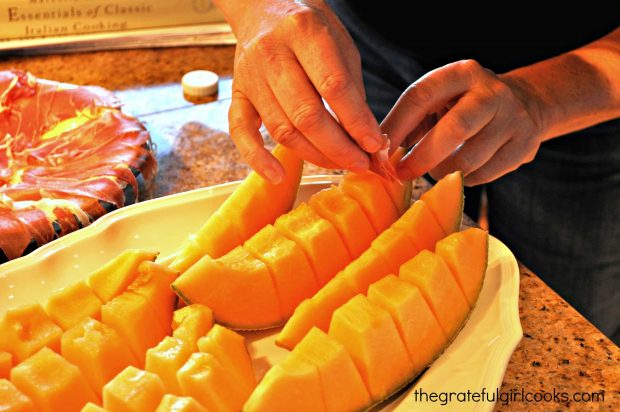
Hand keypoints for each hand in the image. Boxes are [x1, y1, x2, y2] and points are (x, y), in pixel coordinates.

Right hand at [220, 0, 383, 182]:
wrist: (264, 7)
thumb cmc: (310, 29)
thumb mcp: (341, 46)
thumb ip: (351, 90)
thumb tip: (366, 138)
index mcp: (304, 32)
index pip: (334, 87)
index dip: (357, 122)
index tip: (376, 145)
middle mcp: (272, 54)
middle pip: (306, 115)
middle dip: (339, 148)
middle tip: (361, 164)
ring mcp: (250, 76)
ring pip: (282, 129)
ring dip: (314, 155)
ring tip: (339, 165)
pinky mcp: (238, 94)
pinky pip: (241, 133)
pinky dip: (257, 159)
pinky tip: (278, 177)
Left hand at [382, 59, 543, 185]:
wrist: (525, 104)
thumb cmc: (464, 105)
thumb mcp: (439, 100)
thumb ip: (410, 121)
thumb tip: (378, 154)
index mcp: (461, 73)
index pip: (420, 96)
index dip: (396, 126)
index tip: (378, 151)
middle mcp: (490, 92)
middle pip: (455, 128)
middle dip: (422, 156)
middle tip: (400, 174)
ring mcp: (512, 119)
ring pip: (470, 159)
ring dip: (441, 171)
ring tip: (431, 172)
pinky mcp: (523, 146)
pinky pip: (484, 174)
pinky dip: (463, 179)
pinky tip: (456, 173)